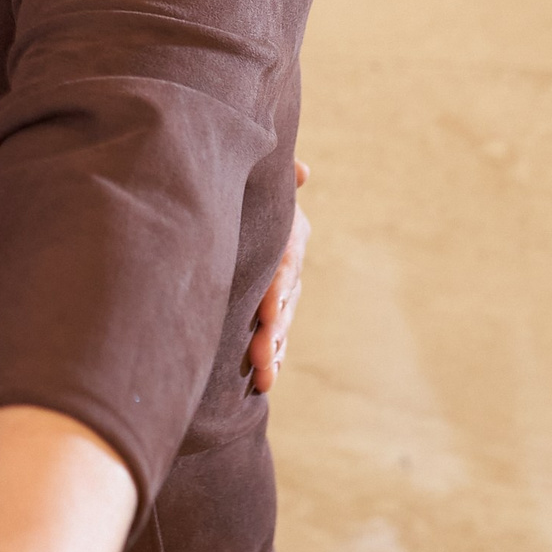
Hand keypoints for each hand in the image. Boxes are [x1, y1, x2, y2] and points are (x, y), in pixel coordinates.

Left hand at [247, 159, 309, 391]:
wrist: (249, 208)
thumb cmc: (253, 192)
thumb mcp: (261, 184)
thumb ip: (279, 178)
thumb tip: (302, 169)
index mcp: (289, 236)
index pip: (286, 265)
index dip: (279, 288)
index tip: (268, 311)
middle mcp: (290, 267)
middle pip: (285, 303)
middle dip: (275, 332)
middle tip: (261, 356)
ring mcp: (283, 291)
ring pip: (283, 326)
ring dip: (275, 353)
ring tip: (263, 378)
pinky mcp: (271, 310)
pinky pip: (277, 338)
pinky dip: (273, 360)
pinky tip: (265, 383)